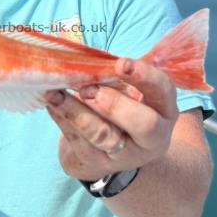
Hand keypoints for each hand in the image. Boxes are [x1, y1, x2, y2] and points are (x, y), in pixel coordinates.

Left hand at [45, 58, 178, 182]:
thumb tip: (85, 53)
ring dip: (77, 112)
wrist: (109, 152)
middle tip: (89, 90)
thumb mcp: (130, 92)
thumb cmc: (121, 109)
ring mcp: (125, 155)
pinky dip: (62, 118)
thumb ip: (117, 75)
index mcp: (164, 110)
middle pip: (144, 124)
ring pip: (104, 135)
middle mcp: (152, 137)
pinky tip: (52, 103)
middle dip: (115, 104)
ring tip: (57, 94)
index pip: (163, 91)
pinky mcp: (97, 163)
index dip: (144, 76)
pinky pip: (78, 140)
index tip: (120, 64)